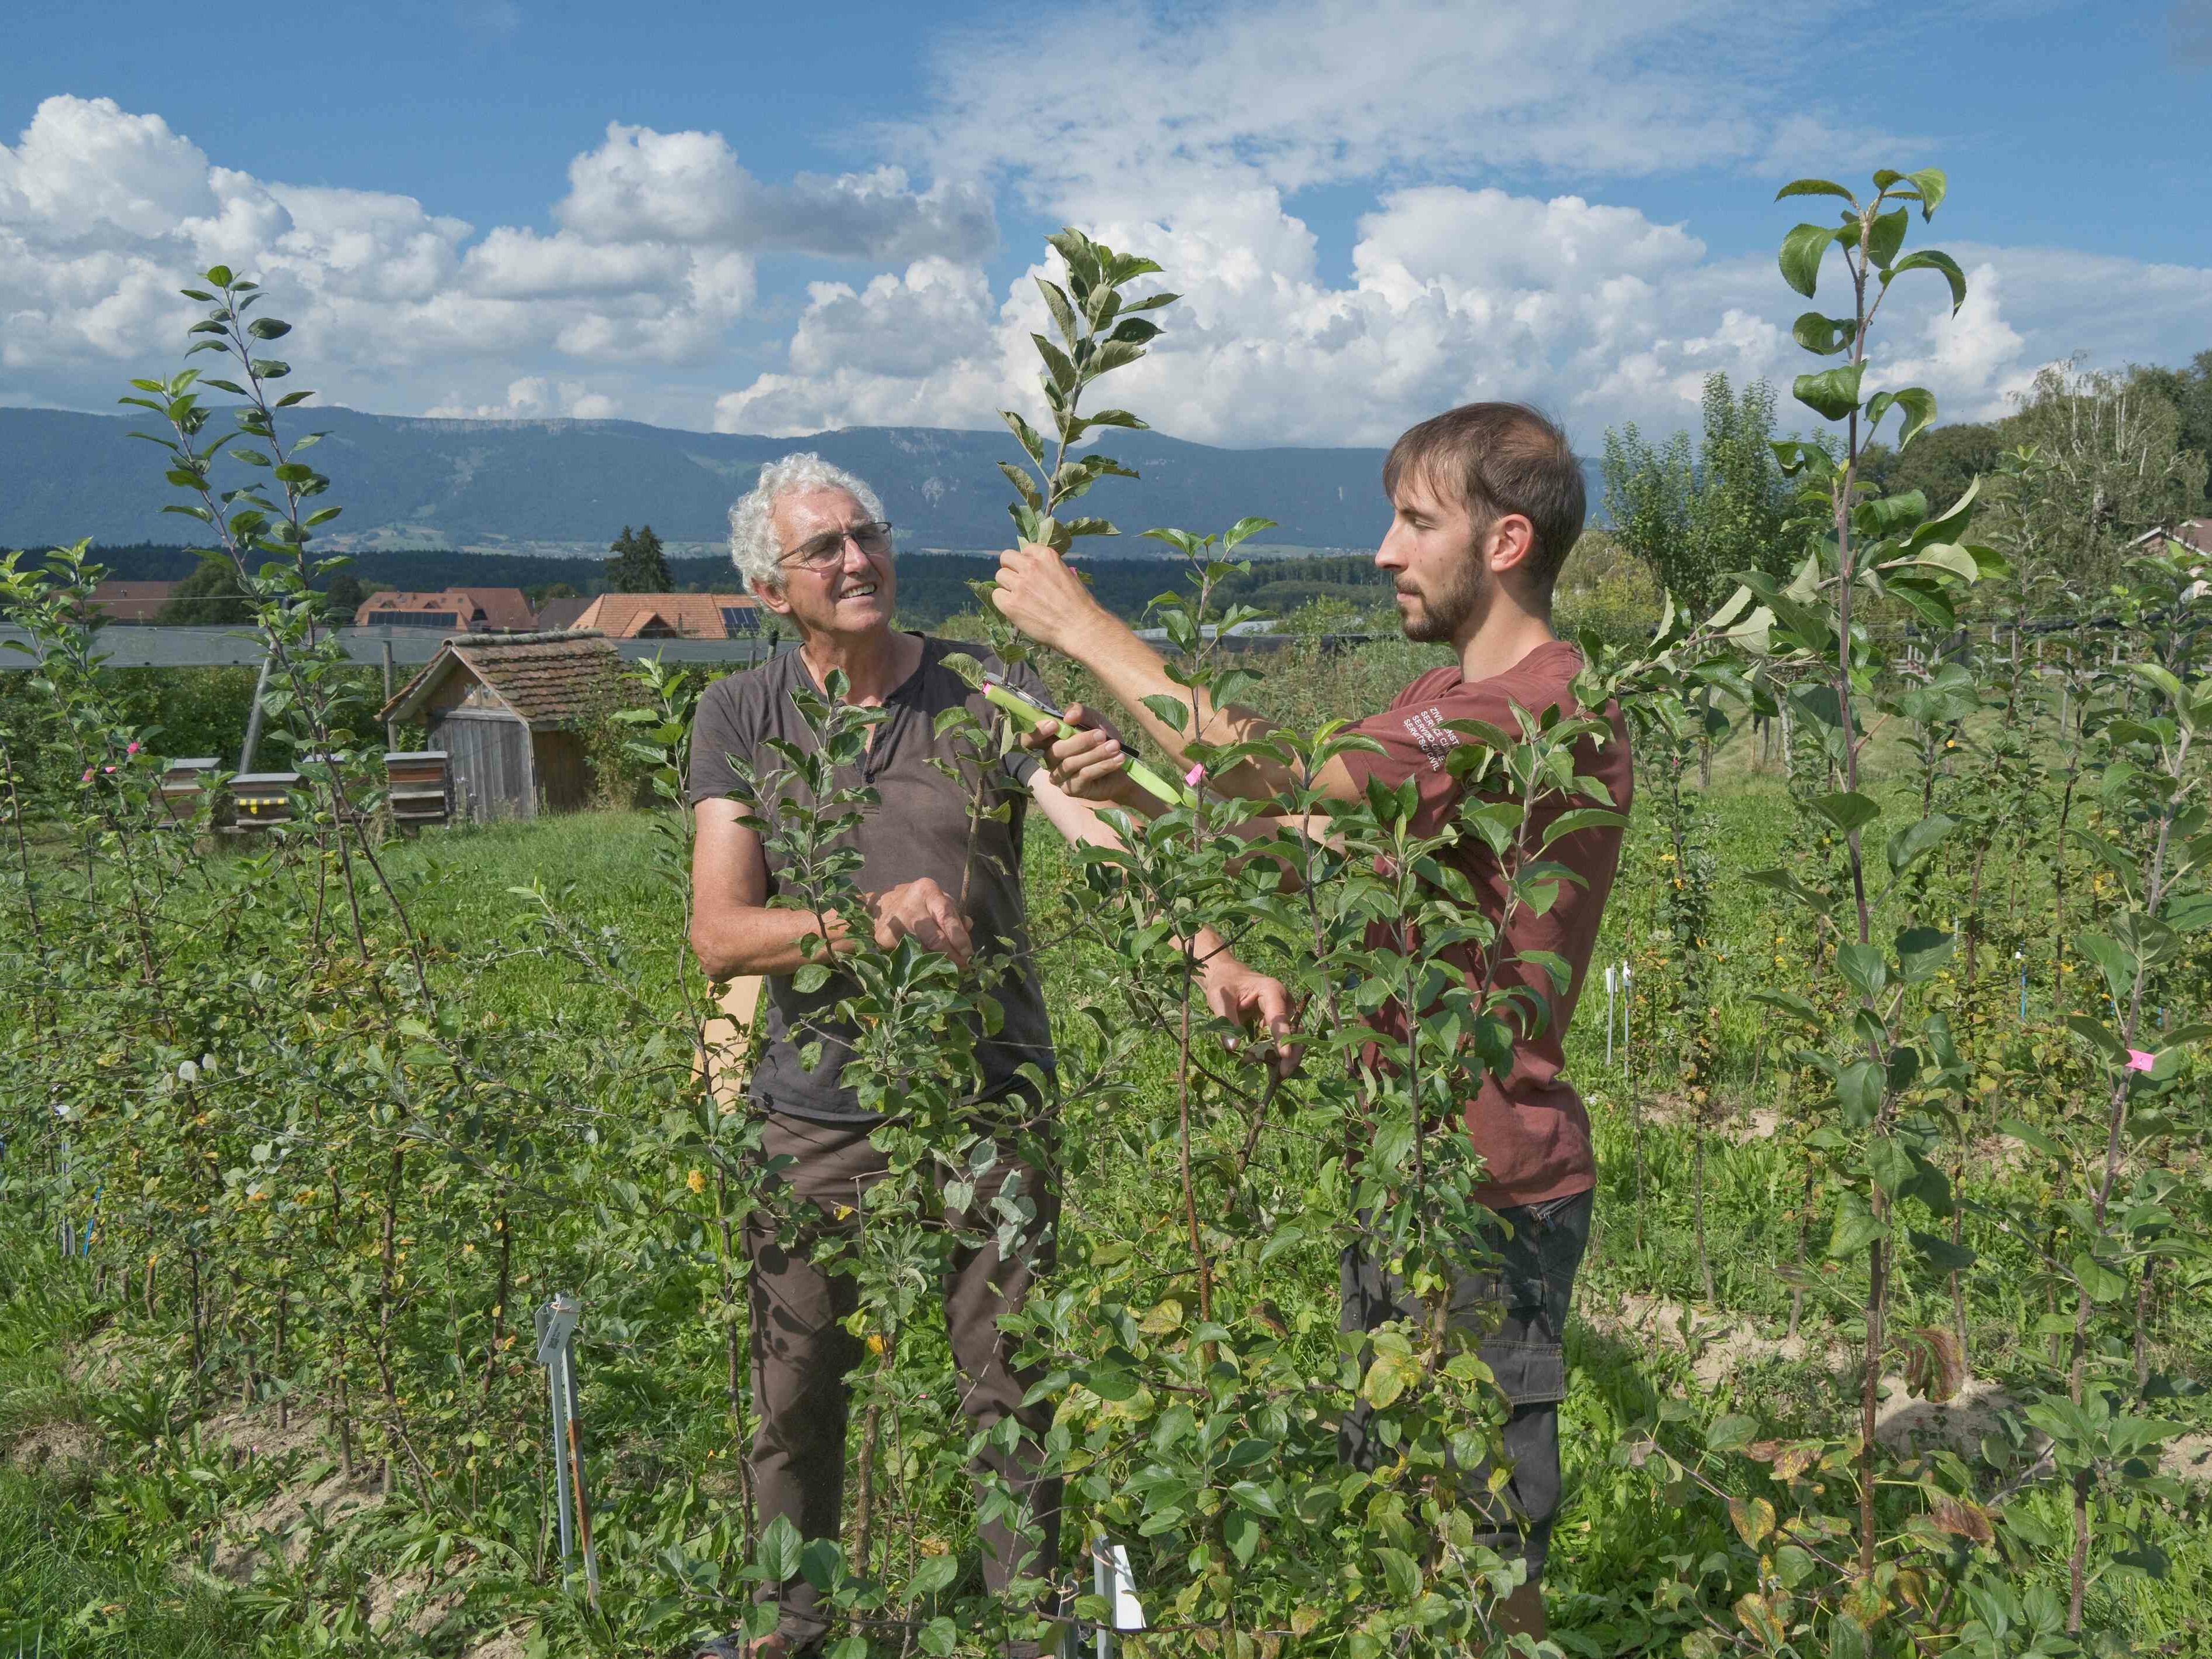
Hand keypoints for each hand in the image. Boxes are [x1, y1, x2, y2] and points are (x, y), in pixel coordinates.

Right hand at [866, 877, 972, 966]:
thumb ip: (955, 914)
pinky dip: (921, 962)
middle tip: (962, 965)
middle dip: (952, 955)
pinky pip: (909, 956)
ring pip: (924, 951)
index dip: (959, 938)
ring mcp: (895, 922)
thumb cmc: (919, 903)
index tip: (968, 952)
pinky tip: (928, 964)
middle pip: (936, 938)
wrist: (884, 905)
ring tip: (948, 965)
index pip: (946, 916)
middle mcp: (910, 905)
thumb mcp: (939, 901)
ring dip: (939, 961)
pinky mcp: (884, 937)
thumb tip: (968, 927)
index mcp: (927, 891)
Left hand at [992, 542, 1106, 653]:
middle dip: (1011, 569)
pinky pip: (996, 596)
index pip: (1025, 549)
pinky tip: (1016, 609)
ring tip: (1019, 599)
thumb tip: (1035, 574)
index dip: (1026, 562)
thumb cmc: (1079, 605)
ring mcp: (1020, 584)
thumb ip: (1048, 570)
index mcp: (1046, 556)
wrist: (1080, 627)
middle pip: (1006, 558)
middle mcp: (1031, 566)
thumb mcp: (1067, 576)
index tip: (1031, 572)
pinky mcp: (1011, 604)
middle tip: (1018, 583)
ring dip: (1007, 586)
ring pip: (1000, 576)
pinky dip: (1003, 602)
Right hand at [1023, 702, 1140, 805]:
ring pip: (1070, 764)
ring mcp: (1059, 777)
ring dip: (1095, 753)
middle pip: (1055, 751)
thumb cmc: (1103, 741)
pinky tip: (1117, 759)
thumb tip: (1068, 716)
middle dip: (1080, 741)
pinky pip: (1084, 775)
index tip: (1055, 724)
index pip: (1029, 739)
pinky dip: (1103, 765)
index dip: (1036, 732)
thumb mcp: (1095, 721)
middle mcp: (1050, 759)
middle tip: (1101, 735)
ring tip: (1115, 746)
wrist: (1122, 764)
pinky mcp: (1071, 790)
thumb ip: (1082, 713)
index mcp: (1050, 741)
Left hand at [1199, 955, 1299, 1079]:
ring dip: (1281, 1057)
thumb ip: (1227, 1020)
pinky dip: (1272, 1054)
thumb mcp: (1220, 998)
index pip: (1280, 1017)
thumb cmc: (1224, 984)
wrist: (1228, 976)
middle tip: (1282, 1075)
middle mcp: (1284, 1001)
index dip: (1283, 1037)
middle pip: (1295, 1030)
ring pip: (1291, 1038)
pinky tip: (1258, 1060)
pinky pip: (1280, 1041)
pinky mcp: (1278, 1023)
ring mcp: (1284, 1013)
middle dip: (1292, 1053)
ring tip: (1268, 1072)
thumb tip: (1232, 1046)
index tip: (1285, 1056)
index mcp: (1271, 991)